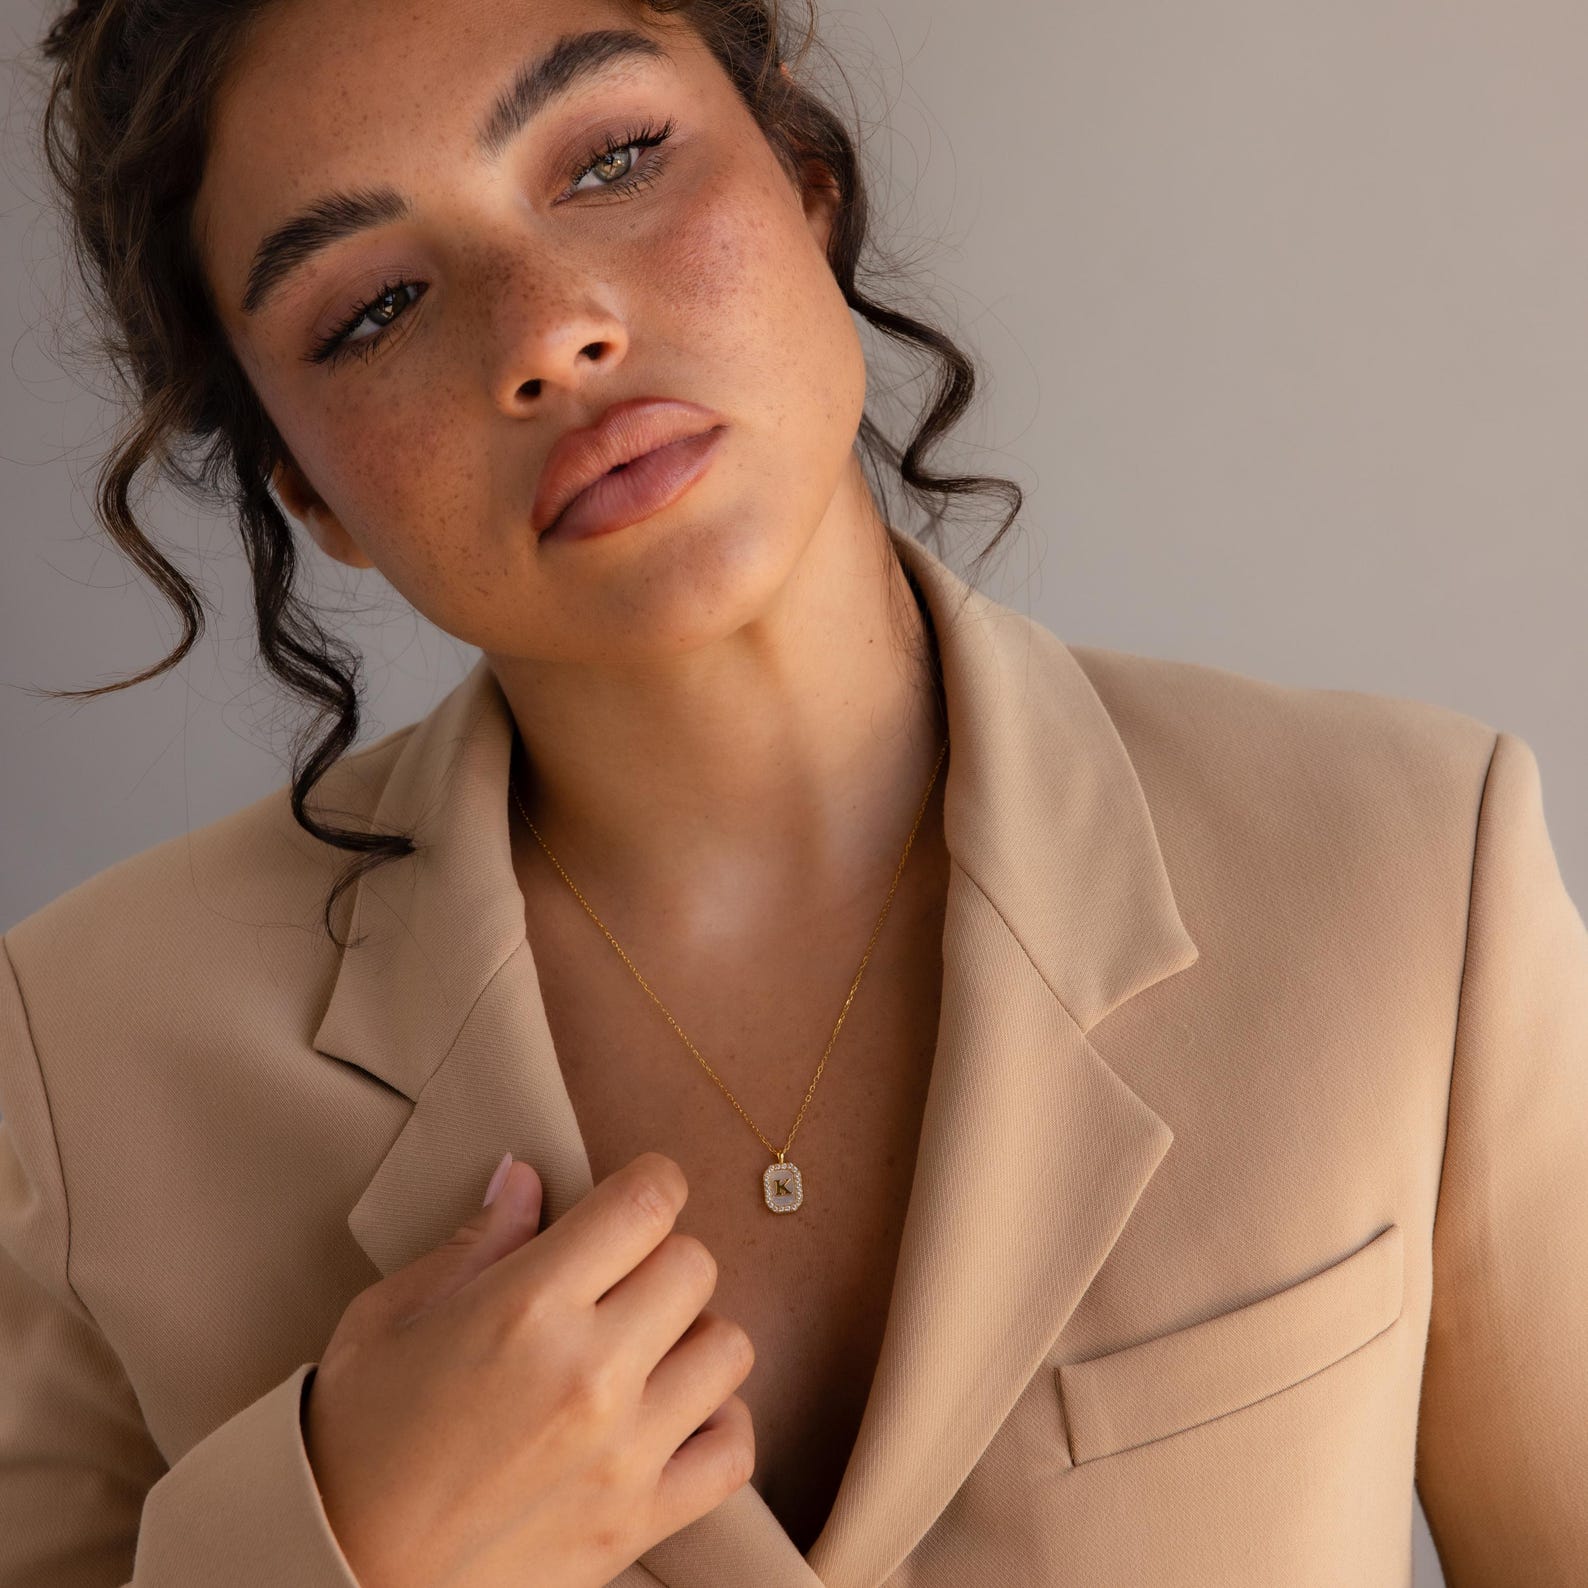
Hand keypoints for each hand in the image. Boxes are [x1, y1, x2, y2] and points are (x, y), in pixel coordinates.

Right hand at [302, 1150, 755, 1587]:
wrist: (335, 1581)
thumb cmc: (349, 1444)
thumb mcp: (389, 1320)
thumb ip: (475, 1243)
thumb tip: (526, 1177)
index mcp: (527, 1308)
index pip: (648, 1203)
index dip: (650, 1183)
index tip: (632, 1195)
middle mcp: (591, 1374)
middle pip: (696, 1264)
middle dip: (661, 1256)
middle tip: (616, 1279)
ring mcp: (624, 1454)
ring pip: (729, 1347)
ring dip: (692, 1334)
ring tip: (642, 1348)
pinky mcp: (638, 1524)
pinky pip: (734, 1451)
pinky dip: (717, 1423)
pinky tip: (671, 1413)